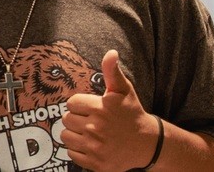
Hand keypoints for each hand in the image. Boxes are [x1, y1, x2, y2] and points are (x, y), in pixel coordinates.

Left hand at [61, 50, 158, 171]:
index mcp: (100, 108)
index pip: (71, 103)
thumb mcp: (123, 89)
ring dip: (73, 134)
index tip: (88, 107)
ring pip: (66, 136)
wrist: (146, 143)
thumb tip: (111, 52)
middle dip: (75, 118)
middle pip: (66, 119)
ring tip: (86, 131)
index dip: (78, 104)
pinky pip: (72, 154)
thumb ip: (112, 70)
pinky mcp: (96, 164)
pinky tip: (89, 144)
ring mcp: (96, 148)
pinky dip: (78, 150)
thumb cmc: (131, 112)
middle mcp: (96, 128)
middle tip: (88, 119)